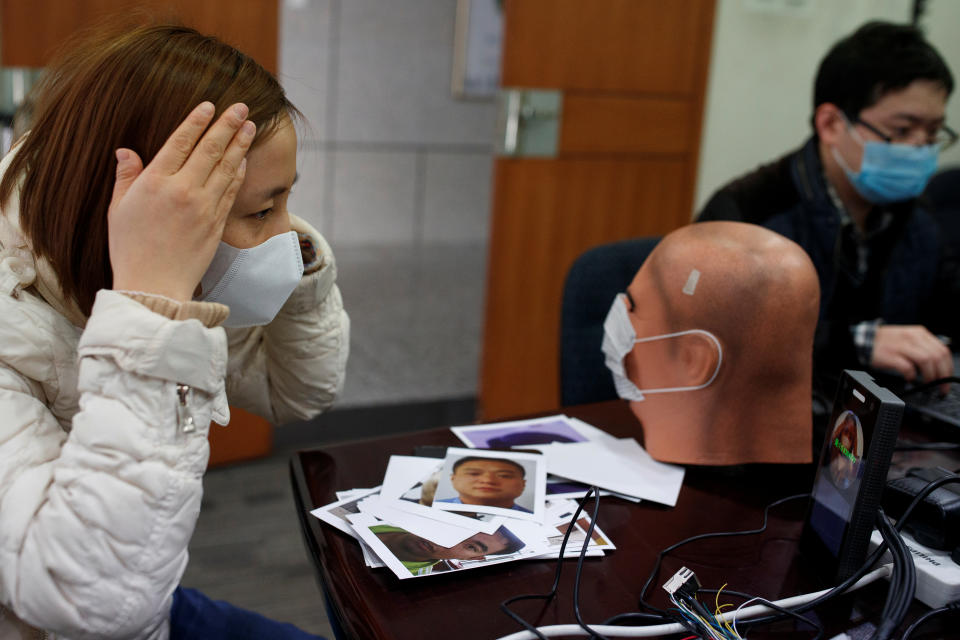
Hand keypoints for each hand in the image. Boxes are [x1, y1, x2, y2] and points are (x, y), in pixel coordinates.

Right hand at [108, 102, 255, 300]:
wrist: (154, 286)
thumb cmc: (130, 248)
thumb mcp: (118, 209)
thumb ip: (126, 177)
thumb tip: (126, 151)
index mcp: (155, 182)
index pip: (180, 142)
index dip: (197, 121)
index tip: (209, 106)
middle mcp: (183, 190)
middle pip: (210, 149)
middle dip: (227, 125)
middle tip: (241, 107)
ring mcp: (204, 207)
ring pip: (226, 168)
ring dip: (240, 144)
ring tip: (250, 126)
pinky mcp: (218, 223)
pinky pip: (232, 191)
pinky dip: (239, 172)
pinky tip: (244, 160)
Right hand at [871, 325, 952, 389]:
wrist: (865, 340)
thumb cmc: (887, 343)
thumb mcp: (909, 339)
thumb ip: (923, 349)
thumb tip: (938, 367)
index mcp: (920, 334)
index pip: (943, 351)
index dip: (948, 368)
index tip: (946, 380)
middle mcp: (913, 337)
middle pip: (937, 357)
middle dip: (942, 375)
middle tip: (940, 387)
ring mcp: (902, 346)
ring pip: (927, 361)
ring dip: (929, 376)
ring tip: (926, 384)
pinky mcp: (891, 355)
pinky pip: (908, 367)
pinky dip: (912, 376)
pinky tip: (909, 379)